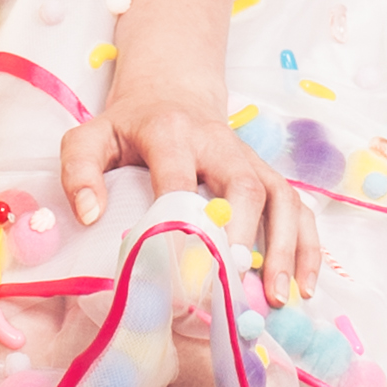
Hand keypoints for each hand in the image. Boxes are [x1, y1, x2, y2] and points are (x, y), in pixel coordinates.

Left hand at [59, 74, 318, 307]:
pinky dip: (307, 246)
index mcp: (171, 132)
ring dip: (285, 247)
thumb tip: (90, 216)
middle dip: (245, 237)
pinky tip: (304, 286)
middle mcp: (219, 143)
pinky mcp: (267, 174)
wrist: (173, 90)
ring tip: (276, 296)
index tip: (179, 269)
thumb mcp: (92, 135)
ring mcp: (249, 159)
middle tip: (235, 286)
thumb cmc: (129, 127)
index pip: (179, 174)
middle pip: (244, 184)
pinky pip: (298, 206)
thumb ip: (80, 169)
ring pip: (281, 196)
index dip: (182, 219)